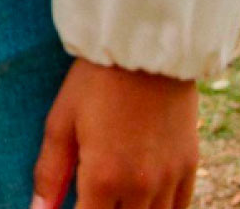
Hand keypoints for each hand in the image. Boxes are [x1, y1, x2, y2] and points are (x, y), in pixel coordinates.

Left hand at [32, 58, 198, 208]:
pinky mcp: (189, 167)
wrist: (144, 47)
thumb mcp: (62, 121)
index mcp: (103, 177)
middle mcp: (140, 187)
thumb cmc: (94, 80)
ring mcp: (168, 180)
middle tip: (90, 192)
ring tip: (113, 194)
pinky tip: (142, 197)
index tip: (71, 202)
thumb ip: (50, 172)